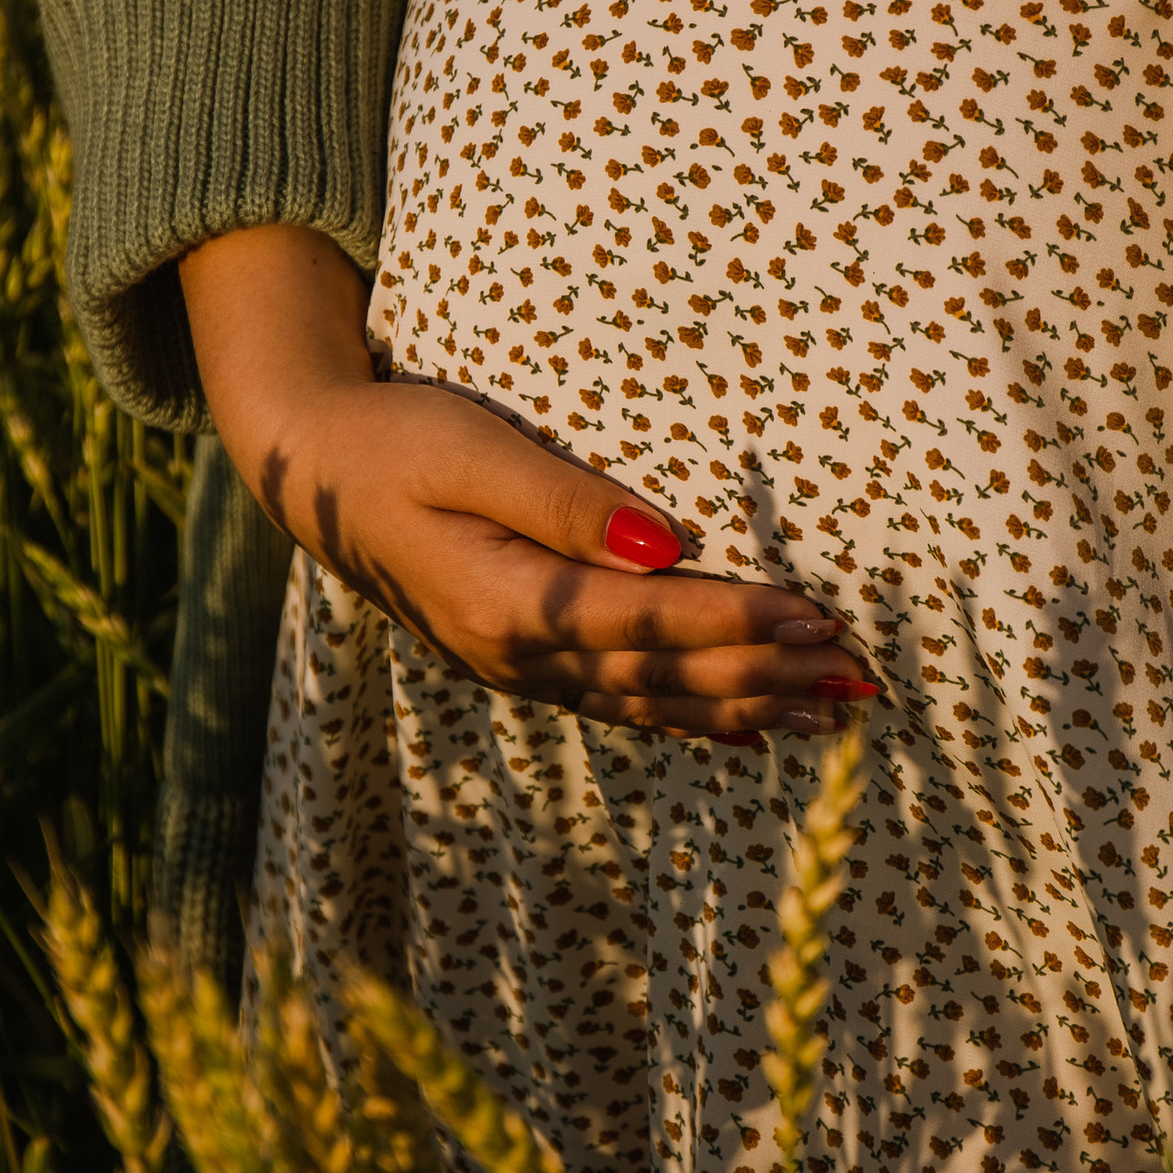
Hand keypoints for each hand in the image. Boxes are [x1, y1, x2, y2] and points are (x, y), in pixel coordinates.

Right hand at [179, 228, 875, 742]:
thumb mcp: (472, 449)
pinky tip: (752, 731)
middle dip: (768, 675)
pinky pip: (622, 707)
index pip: (648, 621)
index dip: (737, 621)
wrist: (314, 478)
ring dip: (748, 707)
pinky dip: (693, 720)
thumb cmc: (395, 441)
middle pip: (665, 676)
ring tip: (835, 711)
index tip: (816, 615)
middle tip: (858, 671)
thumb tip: (663, 543)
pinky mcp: (522, 665)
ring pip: (653, 703)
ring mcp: (519, 671)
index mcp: (507, 603)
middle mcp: (517, 655)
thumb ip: (564, 501)